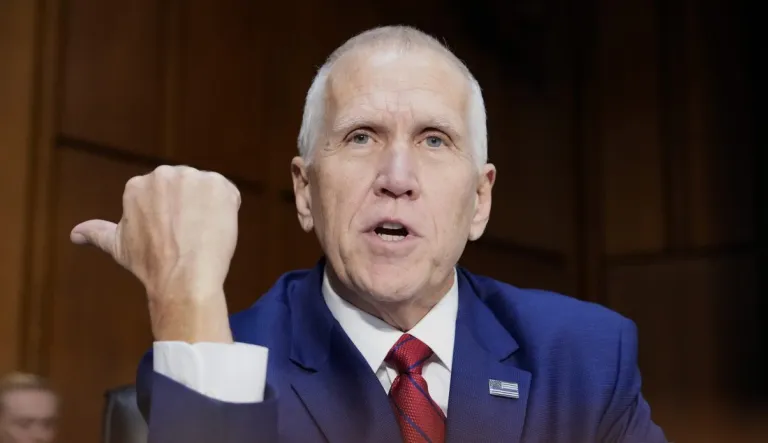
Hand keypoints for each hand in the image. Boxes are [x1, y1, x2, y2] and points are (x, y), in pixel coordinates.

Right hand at [70, 165, 240, 342]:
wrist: (183, 276)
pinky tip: (216, 228)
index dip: (172, 218)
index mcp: (137, 185)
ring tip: (201, 234)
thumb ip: (97, 232)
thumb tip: (74, 234)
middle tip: (187, 237)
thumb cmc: (150, 264)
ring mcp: (192, 178)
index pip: (166, 196)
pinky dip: (228, 210)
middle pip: (187, 189)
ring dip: (209, 210)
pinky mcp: (218, 184)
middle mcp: (164, 174)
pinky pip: (229, 195)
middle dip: (190, 210)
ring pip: (208, 192)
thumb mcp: (118, 246)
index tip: (172, 236)